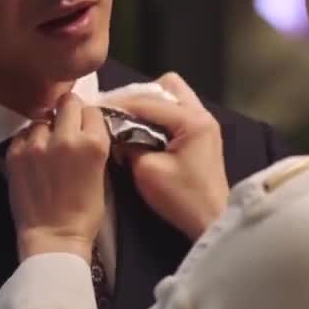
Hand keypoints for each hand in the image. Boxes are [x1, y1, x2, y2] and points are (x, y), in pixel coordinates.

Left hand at [6, 93, 110, 261]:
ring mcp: (37, 144)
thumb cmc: (85, 213)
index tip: (85, 129)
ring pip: (42, 118)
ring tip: (46, 148)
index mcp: (94, 143)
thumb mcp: (101, 174)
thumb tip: (84, 127)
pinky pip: (23, 133)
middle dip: (68, 112)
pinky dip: (29, 141)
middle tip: (66, 129)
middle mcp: (65, 137)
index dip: (88, 120)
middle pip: (67, 102)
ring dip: (46, 129)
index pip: (92, 110)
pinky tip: (33, 158)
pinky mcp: (15, 153)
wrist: (54, 238)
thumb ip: (93, 144)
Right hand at [107, 73, 228, 240]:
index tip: (96, 108)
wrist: (211, 222)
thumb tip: (117, 132)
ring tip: (130, 120)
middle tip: (119, 113)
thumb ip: (130, 144)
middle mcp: (202, 114)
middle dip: (140, 96)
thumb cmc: (182, 198)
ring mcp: (205, 124)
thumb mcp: (147, 171)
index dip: (119, 104)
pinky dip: (160, 116)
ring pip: (173, 97)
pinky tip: (144, 131)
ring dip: (151, 105)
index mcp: (192, 120)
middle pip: (167, 86)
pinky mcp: (202, 135)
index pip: (148, 101)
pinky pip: (177, 112)